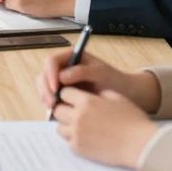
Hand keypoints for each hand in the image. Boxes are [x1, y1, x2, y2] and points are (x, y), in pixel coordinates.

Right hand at [35, 48, 160, 112]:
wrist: (126, 95)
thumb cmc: (115, 80)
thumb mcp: (101, 73)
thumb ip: (82, 72)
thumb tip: (62, 77)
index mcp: (72, 57)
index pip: (52, 61)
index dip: (50, 74)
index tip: (55, 87)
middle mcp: (64, 68)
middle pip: (44, 74)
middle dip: (45, 88)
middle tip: (52, 103)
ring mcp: (63, 81)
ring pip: (45, 87)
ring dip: (45, 97)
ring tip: (53, 109)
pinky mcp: (64, 94)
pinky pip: (51, 98)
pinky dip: (51, 104)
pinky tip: (56, 113)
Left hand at [51, 87, 160, 169]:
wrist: (140, 144)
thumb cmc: (132, 120)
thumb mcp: (116, 98)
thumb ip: (98, 94)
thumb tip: (88, 94)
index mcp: (86, 101)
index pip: (64, 93)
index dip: (69, 94)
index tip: (74, 98)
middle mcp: (78, 116)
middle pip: (58, 109)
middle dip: (64, 109)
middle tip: (74, 112)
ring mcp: (76, 134)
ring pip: (59, 127)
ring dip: (67, 125)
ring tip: (80, 126)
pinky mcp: (79, 148)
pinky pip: (67, 141)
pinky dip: (73, 139)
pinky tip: (85, 137)